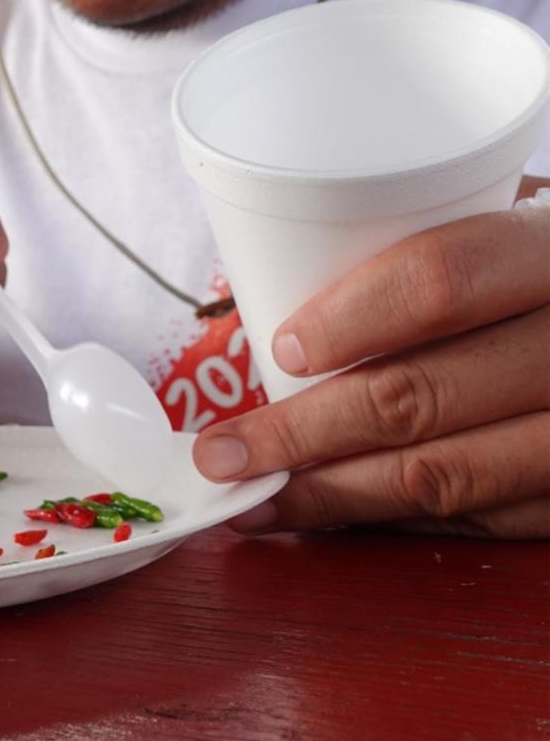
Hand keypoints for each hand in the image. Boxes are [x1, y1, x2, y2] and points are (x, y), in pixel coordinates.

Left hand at [192, 204, 549, 538]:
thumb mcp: (525, 220)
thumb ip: (436, 247)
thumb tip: (274, 294)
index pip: (444, 279)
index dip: (352, 321)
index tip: (281, 352)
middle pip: (422, 396)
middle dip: (301, 436)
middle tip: (222, 454)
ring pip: (445, 475)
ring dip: (333, 497)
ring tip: (258, 500)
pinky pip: (485, 517)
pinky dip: (401, 520)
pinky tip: (340, 517)